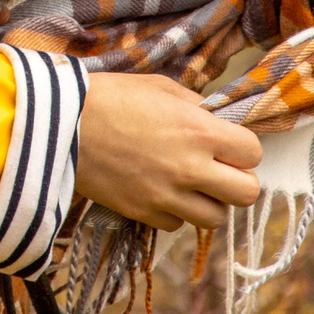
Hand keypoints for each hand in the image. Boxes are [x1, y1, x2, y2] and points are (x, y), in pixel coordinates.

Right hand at [74, 72, 263, 231]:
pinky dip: (174, 213)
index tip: (229, 144)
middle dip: (238, 180)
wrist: (60, 124)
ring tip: (190, 184)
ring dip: (208, 202)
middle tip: (219, 169)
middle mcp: (190, 168)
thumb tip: (217, 122)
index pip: (253, 153)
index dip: (243, 148)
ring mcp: (166, 195)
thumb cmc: (111, 97)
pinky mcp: (142, 213)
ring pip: (215, 218)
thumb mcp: (162, 88)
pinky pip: (177, 226)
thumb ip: (197, 107)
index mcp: (200, 131)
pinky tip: (161, 192)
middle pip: (247, 194)